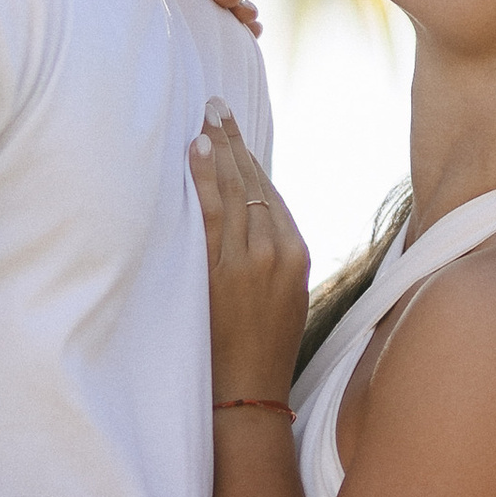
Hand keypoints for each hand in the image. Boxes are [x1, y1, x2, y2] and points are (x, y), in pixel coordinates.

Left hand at [191, 103, 309, 395]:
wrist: (250, 391)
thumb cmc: (264, 347)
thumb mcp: (285, 295)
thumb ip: (272, 256)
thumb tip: (250, 221)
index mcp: (298, 253)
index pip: (271, 192)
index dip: (250, 159)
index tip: (234, 133)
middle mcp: (279, 250)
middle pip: (255, 181)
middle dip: (234, 140)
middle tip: (216, 105)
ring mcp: (251, 259)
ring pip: (236, 190)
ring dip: (219, 149)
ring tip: (205, 117)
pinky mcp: (223, 271)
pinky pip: (213, 214)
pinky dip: (205, 178)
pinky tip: (197, 150)